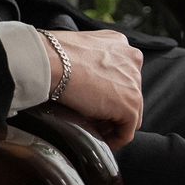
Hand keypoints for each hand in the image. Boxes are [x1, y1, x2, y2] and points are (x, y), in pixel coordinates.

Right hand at [43, 28, 142, 149]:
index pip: (121, 75)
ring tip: (94, 130)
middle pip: (128, 93)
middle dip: (113, 107)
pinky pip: (127, 131)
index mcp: (119, 43)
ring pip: (130, 113)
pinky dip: (115, 140)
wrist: (50, 61)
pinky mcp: (130, 105)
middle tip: (92, 118)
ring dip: (113, 123)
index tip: (93, 101)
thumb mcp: (78, 48)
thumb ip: (90, 60)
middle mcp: (132, 59)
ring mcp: (134, 83)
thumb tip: (83, 78)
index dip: (109, 91)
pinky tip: (100, 141)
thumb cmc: (53, 53)